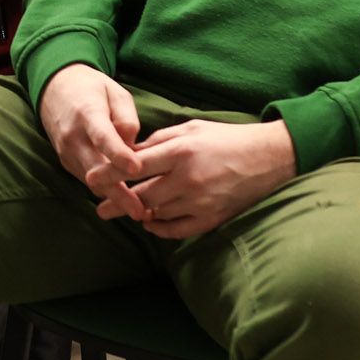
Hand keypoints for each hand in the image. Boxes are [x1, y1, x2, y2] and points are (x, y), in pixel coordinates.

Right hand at [38, 63, 143, 211]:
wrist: (55, 89)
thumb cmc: (93, 89)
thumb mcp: (116, 92)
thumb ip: (127, 118)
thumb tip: (132, 146)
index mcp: (87, 113)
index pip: (103, 137)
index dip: (119, 154)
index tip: (136, 169)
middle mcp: (72, 136)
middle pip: (95, 169)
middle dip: (117, 192)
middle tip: (139, 210)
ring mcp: (66, 151)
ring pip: (90, 179)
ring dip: (112, 196)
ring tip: (137, 211)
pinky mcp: (65, 161)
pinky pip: (86, 180)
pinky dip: (103, 190)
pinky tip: (123, 200)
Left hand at [100, 120, 299, 239]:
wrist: (269, 157)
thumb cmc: (226, 138)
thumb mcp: (190, 128)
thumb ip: (159, 141)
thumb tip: (129, 153)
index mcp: (181, 150)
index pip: (135, 165)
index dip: (110, 173)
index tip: (90, 179)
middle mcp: (188, 178)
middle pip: (142, 195)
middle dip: (117, 202)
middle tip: (101, 207)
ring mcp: (201, 200)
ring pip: (157, 213)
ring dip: (139, 214)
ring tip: (127, 212)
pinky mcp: (212, 217)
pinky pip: (178, 230)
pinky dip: (161, 229)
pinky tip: (151, 223)